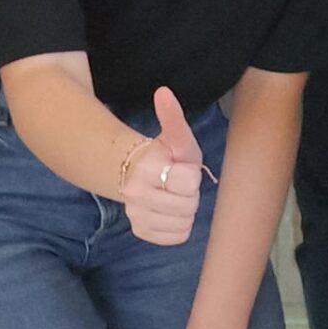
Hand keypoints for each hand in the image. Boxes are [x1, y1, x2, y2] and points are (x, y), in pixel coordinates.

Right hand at [122, 85, 205, 247]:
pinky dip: (178, 227)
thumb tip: (163, 91)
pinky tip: (171, 212)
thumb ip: (173, 117)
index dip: (192, 176)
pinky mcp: (140, 232)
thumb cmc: (167, 154)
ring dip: (186, 212)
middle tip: (181, 184)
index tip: (182, 168)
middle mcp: (135, 194)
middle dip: (190, 194)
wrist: (140, 174)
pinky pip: (175, 237)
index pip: (189, 182)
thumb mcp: (177, 137)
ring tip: (176, 197)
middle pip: (187, 206)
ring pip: (182, 223)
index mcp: (147, 168)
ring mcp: (136, 215)